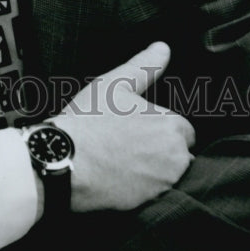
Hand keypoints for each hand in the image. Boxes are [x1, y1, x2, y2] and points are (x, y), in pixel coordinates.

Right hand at [51, 41, 194, 212]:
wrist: (65, 159)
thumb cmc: (90, 119)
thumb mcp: (115, 83)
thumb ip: (145, 65)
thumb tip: (163, 47)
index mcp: (171, 126)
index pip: (184, 130)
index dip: (162, 126)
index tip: (140, 126)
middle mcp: (175, 157)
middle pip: (179, 154)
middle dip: (162, 149)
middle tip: (130, 142)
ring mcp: (163, 184)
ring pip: (169, 175)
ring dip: (155, 169)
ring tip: (124, 159)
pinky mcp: (148, 203)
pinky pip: (154, 194)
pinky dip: (143, 188)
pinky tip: (121, 177)